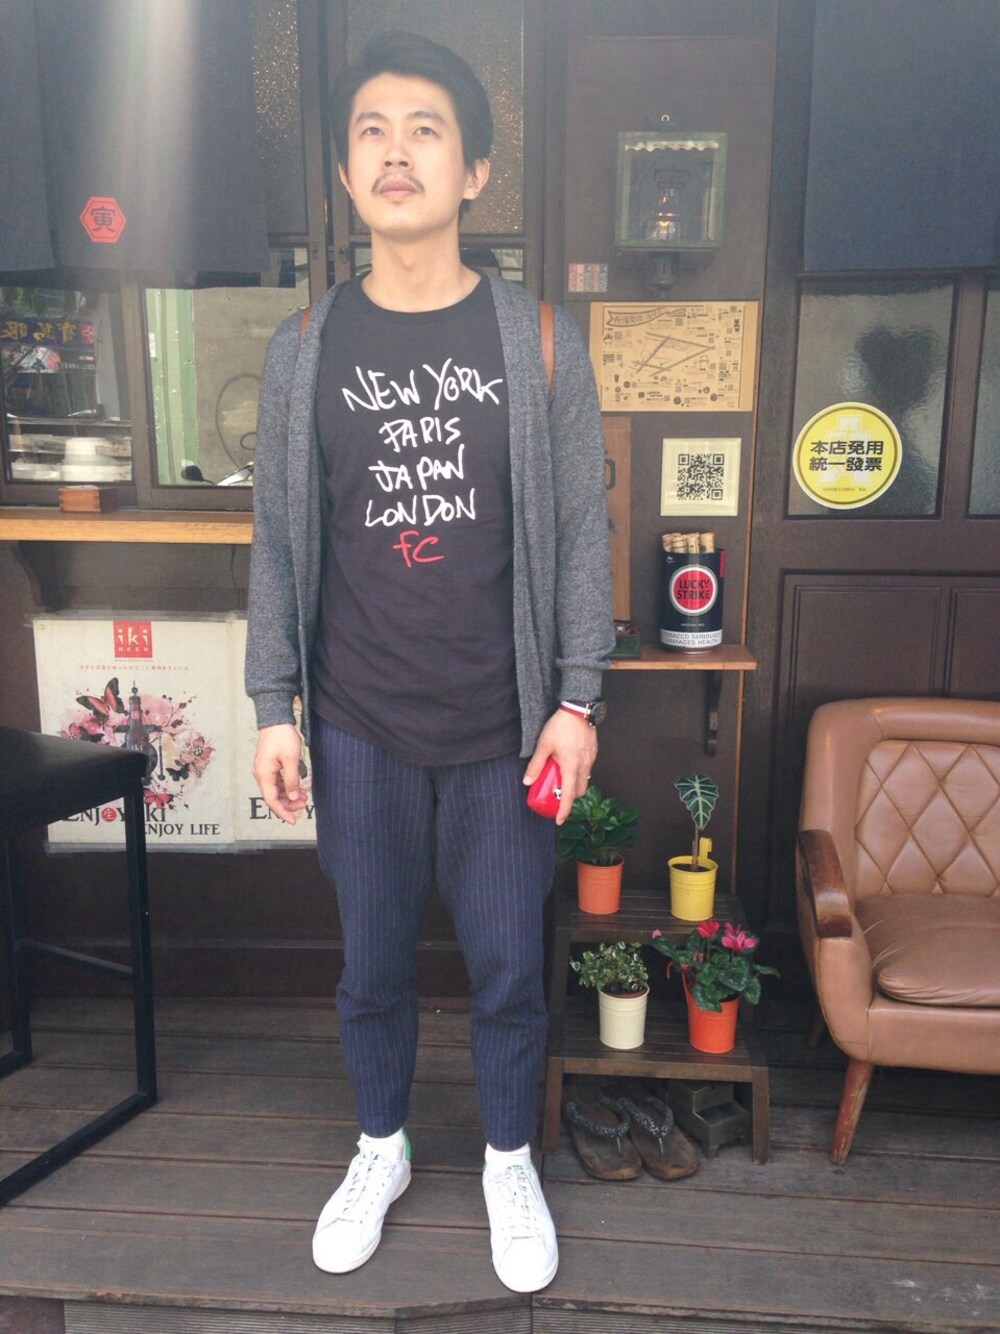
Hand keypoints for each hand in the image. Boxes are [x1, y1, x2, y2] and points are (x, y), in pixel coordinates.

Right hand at [252, 723, 307, 824]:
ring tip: (304, 795)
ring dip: (289, 794)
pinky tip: (299, 787)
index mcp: (263, 774)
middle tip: (304, 804)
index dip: (283, 812)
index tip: (293, 820)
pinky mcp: (269, 765)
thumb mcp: (291, 759)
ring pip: (276, 789)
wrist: (276, 719)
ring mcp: (264, 769)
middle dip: (288, 803)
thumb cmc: (282, 736)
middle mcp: (261, 773)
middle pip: (273, 796)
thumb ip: (292, 780)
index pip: (271, 800)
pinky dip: (287, 786)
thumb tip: (293, 796)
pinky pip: (277, 781)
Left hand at [523, 708, 596, 824]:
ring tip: (562, 779)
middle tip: (557, 797)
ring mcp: (591, 759)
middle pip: (579, 791)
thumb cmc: (561, 726)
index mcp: (571, 768)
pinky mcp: (593, 751)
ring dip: (574, 785)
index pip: (568, 796)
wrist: (578, 708)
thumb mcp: (544, 745)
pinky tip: (569, 764)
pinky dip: (579, 773)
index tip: (559, 821)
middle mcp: (584, 766)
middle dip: (569, 798)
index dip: (564, 810)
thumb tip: (527, 781)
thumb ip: (536, 765)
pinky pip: (587, 769)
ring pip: (584, 780)